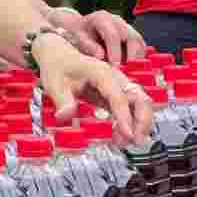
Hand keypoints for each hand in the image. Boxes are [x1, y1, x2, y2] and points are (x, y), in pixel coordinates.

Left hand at [34, 31, 153, 142]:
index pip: (119, 98)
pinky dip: (131, 121)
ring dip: (139, 122)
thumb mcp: (54, 84)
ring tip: (128, 141)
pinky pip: (130, 107)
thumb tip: (65, 116)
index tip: (128, 134)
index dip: (125, 117)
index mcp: (102, 74)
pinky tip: (123, 135)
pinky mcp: (115, 93)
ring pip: (139, 103)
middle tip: (136, 141)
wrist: (58, 55)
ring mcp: (118, 85)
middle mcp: (115, 78)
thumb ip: (62, 100)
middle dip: (143, 121)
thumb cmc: (57, 66)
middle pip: (140, 98)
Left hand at [50, 8, 147, 65]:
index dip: (115, 52)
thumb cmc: (77, 33)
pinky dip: (139, 57)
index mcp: (102, 18)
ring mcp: (127, 26)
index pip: (113, 36)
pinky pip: (141, 46)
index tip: (115, 67)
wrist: (80, 27)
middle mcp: (117, 20)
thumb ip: (87, 45)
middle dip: (131, 56)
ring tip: (131, 71)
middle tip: (127, 71)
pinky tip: (133, 68)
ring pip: (139, 42)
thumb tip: (101, 56)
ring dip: (137, 58)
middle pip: (132, 37)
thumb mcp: (76, 37)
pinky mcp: (132, 34)